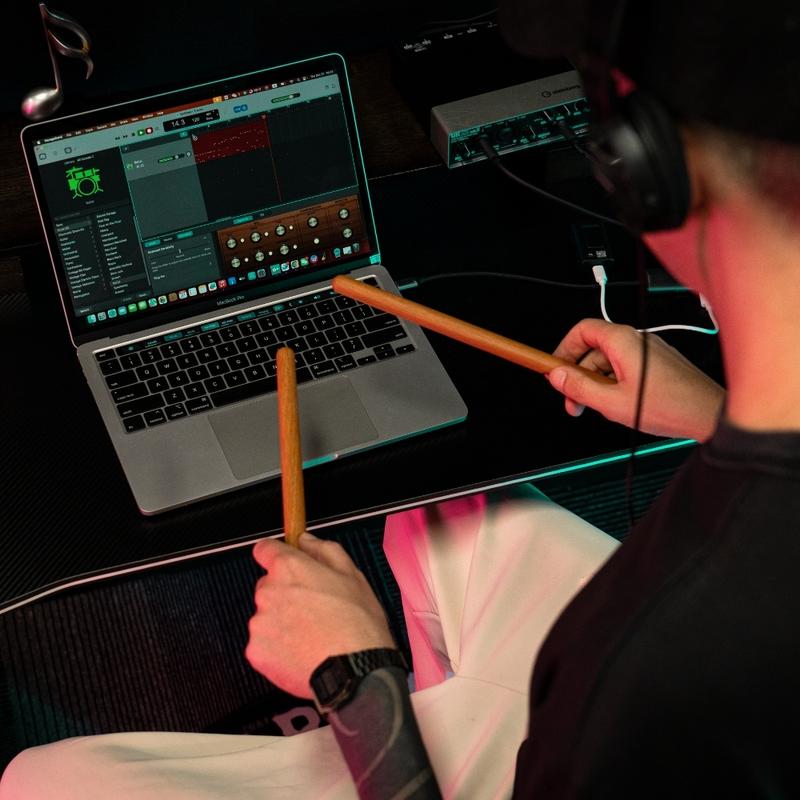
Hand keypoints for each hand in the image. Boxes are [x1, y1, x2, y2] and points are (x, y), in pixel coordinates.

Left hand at [245, 533, 395, 698]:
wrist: (355, 672)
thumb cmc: (357, 624)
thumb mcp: (352, 575)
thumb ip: (324, 550)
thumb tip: (306, 540)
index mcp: (290, 569)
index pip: (265, 549)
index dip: (276, 554)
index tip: (284, 561)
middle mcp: (269, 592)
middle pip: (268, 585)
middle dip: (285, 594)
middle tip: (312, 609)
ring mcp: (260, 624)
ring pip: (267, 616)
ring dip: (282, 622)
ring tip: (311, 635)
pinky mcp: (256, 652)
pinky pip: (264, 644)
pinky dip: (278, 648)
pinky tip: (302, 652)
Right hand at [546, 318, 724, 441]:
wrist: (708, 414)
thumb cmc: (672, 405)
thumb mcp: (612, 402)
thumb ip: (579, 388)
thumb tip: (558, 377)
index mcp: (623, 341)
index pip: (581, 331)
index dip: (563, 350)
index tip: (554, 369)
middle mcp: (635, 341)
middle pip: (592, 350)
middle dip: (578, 376)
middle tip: (572, 400)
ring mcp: (647, 352)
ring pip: (607, 362)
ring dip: (595, 384)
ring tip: (597, 408)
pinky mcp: (655, 364)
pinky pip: (623, 368)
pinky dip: (612, 384)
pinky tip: (616, 405)